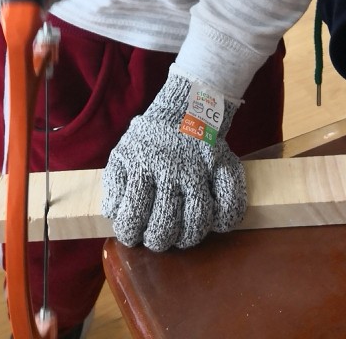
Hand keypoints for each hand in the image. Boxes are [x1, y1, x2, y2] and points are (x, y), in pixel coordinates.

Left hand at [102, 69, 246, 250]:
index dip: (130, 233)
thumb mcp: (123, 152)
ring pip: (198, 220)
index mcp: (143, 166)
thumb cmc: (150, 138)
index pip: (133, 216)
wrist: (184, 106)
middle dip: (158, 240)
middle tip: (158, 237)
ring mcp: (200, 169)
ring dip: (188, 236)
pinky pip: (231, 202)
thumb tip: (114, 214)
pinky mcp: (224, 165)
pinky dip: (225, 220)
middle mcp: (172, 169)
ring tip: (182, 235)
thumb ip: (115, 184)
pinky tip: (214, 222)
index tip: (132, 234)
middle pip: (166, 225)